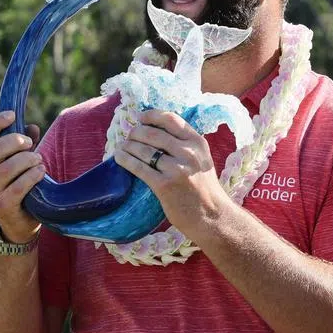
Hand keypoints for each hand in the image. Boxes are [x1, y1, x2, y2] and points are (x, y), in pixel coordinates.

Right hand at [0, 111, 44, 243]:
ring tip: (38, 161)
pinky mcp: (2, 206)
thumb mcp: (20, 164)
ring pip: (6, 169)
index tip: (13, 114)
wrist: (18, 224)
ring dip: (27, 161)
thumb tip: (32, 127)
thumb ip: (24, 145)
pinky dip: (31, 177)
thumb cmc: (20, 187)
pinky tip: (40, 173)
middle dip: (16, 142)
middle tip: (30, 145)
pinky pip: (18, 187)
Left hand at [113, 109, 230, 235]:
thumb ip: (185, 145)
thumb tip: (157, 131)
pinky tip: (120, 158)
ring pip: (143, 149)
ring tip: (122, 147)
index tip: (140, 118)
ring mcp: (176, 169)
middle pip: (152, 133)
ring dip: (127, 146)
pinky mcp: (164, 185)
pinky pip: (139, 167)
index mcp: (198, 143)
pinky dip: (126, 160)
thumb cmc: (205, 188)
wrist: (213, 217)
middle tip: (129, 136)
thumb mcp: (202, 159)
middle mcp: (188, 153)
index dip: (152, 116)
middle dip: (136, 132)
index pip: (171, 119)